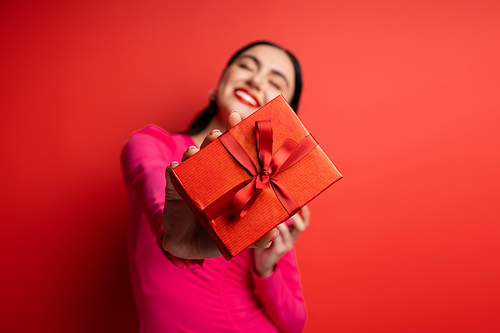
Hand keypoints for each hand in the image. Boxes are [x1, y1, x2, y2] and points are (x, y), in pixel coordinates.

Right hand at [161, 111, 279, 258]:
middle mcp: (213, 173)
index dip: (238, 134)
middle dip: (216, 137)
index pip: (237, 152)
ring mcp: (193, 179)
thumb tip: (273, 234)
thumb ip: (258, 237)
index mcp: (232, 178)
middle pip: (214, 148)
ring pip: (193, 157)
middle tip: (218, 134)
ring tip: (196, 151)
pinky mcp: (175, 188)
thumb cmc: (220, 234)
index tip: (241, 120)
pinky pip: (172, 175)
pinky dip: (173, 169)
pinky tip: (175, 167)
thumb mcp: (241, 236)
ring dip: (194, 151)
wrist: (190, 248)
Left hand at [253, 205, 309, 276]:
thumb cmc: (266, 241)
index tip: (302, 203)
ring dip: (280, 222)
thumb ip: (275, 219)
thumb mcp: (274, 228)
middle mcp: (292, 239)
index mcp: (293, 233)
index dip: (305, 213)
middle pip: (301, 227)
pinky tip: (266, 225)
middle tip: (286, 207)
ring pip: (286, 232)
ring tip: (272, 214)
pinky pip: (276, 239)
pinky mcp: (278, 250)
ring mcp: (286, 245)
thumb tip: (272, 201)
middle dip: (295, 216)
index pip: (304, 222)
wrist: (262, 261)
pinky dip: (272, 231)